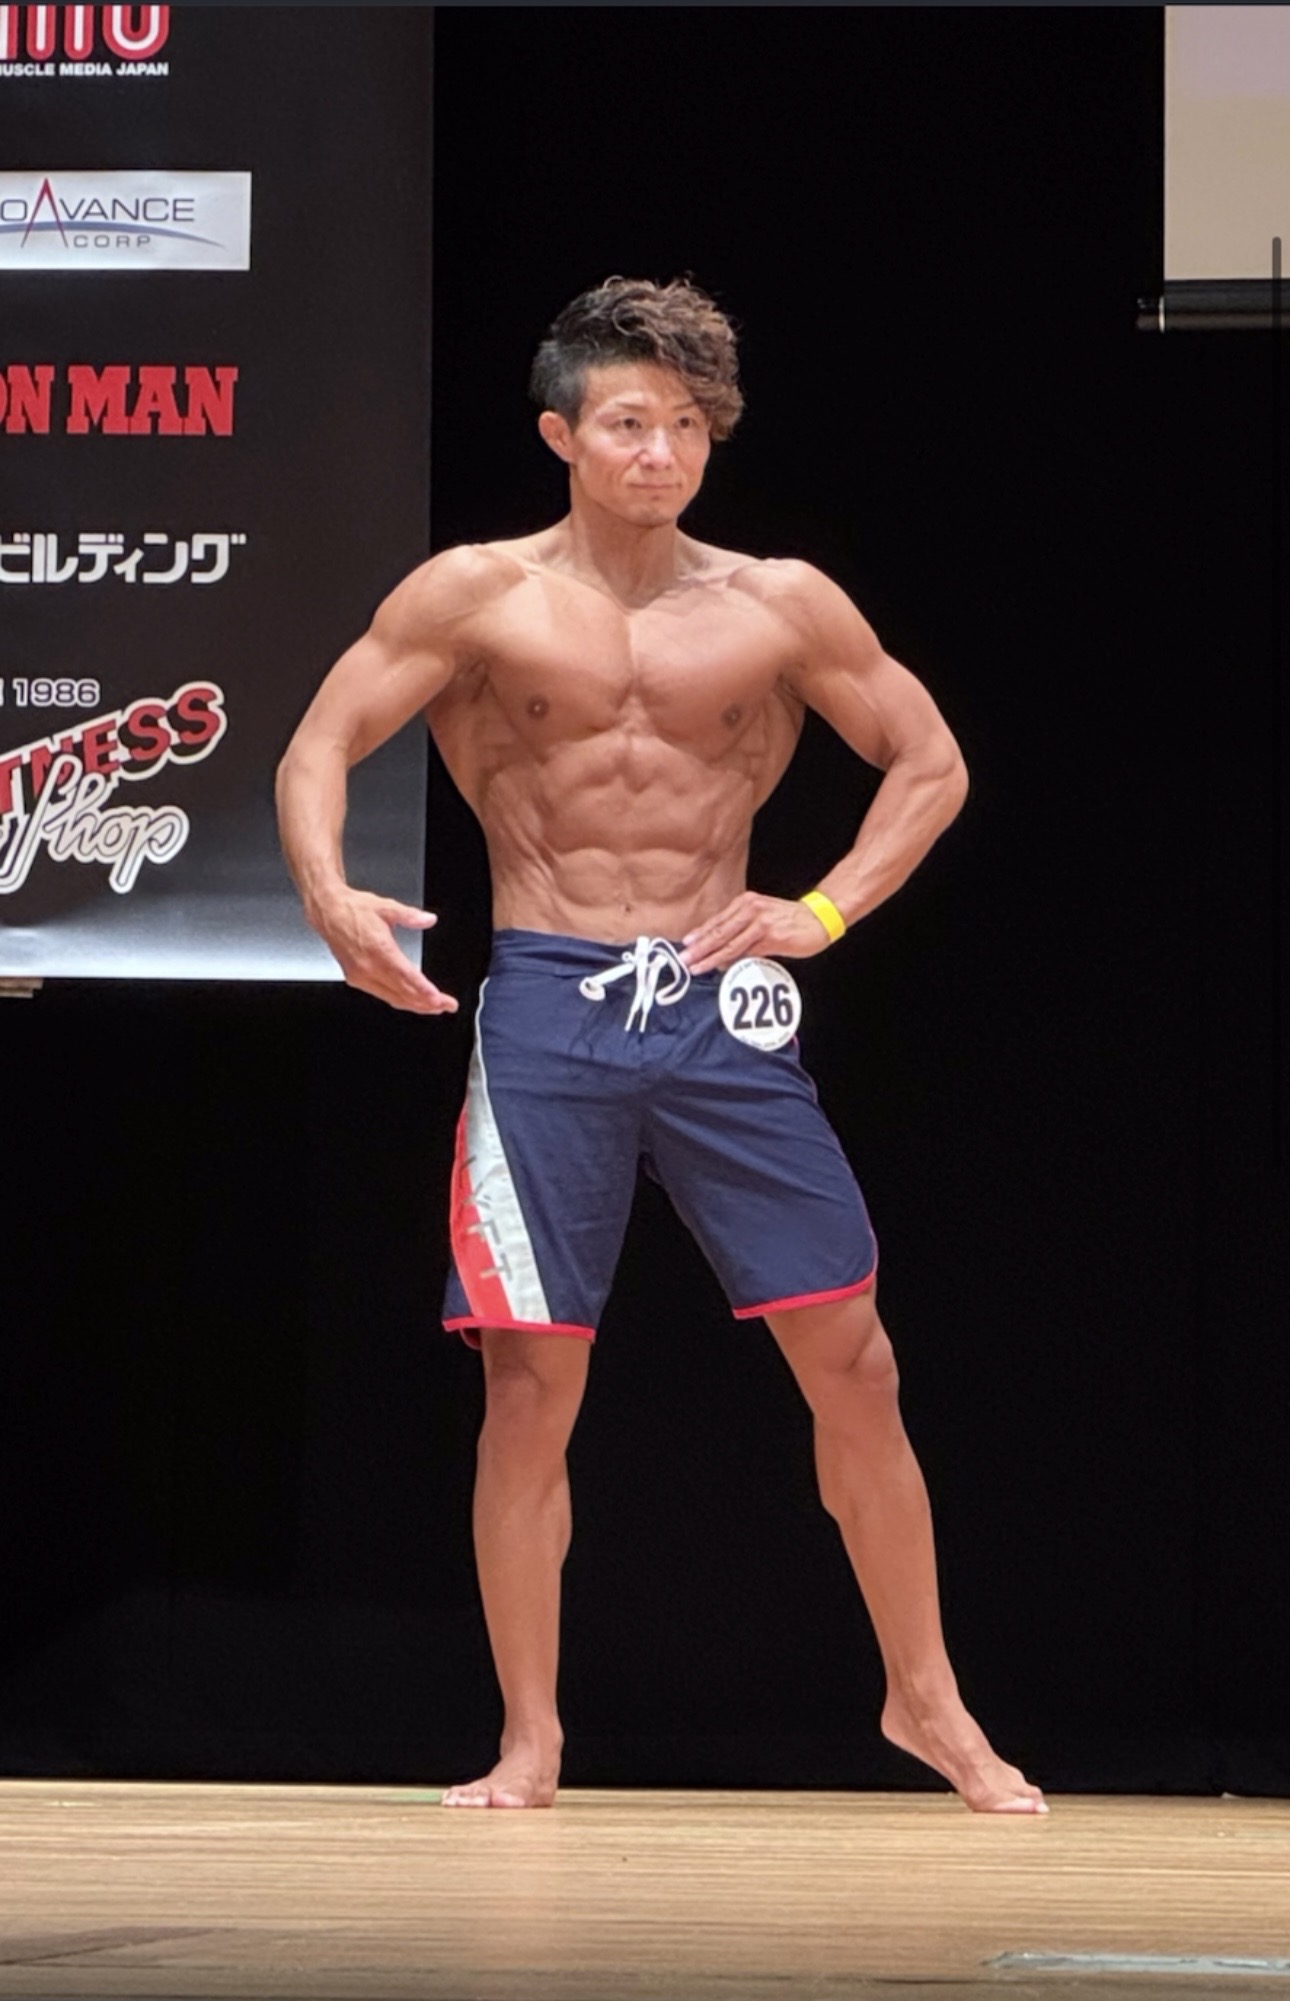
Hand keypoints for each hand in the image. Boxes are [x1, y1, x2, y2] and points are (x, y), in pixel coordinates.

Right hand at [309, 889, 458, 1013]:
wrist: (328, 911)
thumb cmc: (353, 909)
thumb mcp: (386, 907)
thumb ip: (410, 915)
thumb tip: (428, 920)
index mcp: (378, 949)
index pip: (406, 976)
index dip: (424, 991)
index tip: (440, 1000)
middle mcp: (368, 967)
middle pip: (402, 993)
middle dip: (427, 1003)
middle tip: (447, 1006)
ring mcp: (360, 975)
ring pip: (392, 998)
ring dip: (414, 1005)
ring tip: (434, 1007)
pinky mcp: (355, 978)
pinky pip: (381, 994)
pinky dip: (398, 999)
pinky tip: (410, 1000)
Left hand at [681, 892, 836, 975]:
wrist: (818, 918)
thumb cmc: (789, 919)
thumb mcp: (761, 916)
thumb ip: (741, 930)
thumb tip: (720, 952)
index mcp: (745, 903)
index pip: (717, 921)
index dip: (700, 934)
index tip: (685, 945)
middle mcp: (751, 909)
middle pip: (719, 932)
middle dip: (699, 948)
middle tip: (683, 959)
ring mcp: (761, 923)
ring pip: (730, 943)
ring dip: (711, 957)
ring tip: (696, 967)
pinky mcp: (772, 937)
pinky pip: (747, 952)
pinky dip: (733, 961)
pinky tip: (721, 968)